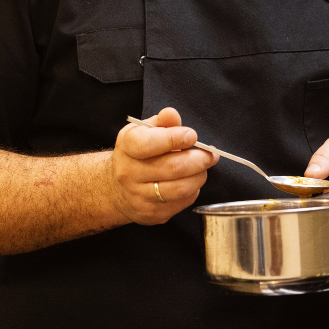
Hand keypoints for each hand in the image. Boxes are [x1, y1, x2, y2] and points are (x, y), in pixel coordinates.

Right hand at [109, 108, 217, 224]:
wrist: (117, 187)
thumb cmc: (136, 154)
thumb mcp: (143, 132)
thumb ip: (161, 122)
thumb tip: (172, 114)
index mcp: (126, 147)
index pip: (149, 144)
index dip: (175, 139)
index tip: (192, 136)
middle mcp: (129, 173)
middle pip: (172, 168)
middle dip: (199, 159)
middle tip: (211, 154)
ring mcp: (139, 196)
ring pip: (180, 188)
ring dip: (199, 176)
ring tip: (203, 167)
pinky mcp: (151, 214)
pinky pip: (182, 202)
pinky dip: (193, 190)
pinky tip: (190, 181)